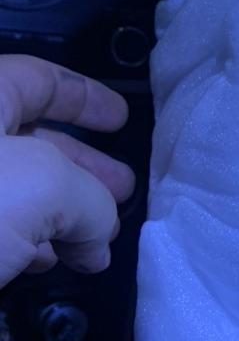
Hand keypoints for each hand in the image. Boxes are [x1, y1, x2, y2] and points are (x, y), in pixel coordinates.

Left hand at [0, 55, 134, 287]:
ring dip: (62, 215)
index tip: (121, 118)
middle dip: (84, 170)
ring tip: (96, 244)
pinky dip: (26, 239)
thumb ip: (91, 198)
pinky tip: (51, 262)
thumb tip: (98, 231)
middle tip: (122, 193)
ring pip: (14, 188)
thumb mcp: (47, 186)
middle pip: (31, 140)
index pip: (39, 78)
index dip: (86, 97)